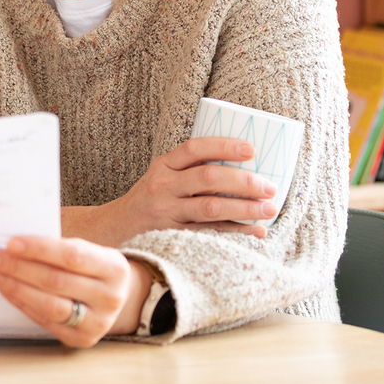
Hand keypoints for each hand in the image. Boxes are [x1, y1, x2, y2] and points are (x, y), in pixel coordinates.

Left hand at [0, 237, 149, 346]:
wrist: (114, 297)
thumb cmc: (91, 267)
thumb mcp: (87, 251)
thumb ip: (58, 246)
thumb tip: (14, 243)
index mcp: (115, 267)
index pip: (72, 256)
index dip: (40, 249)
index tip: (10, 243)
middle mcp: (111, 297)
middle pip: (56, 281)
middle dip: (18, 267)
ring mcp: (98, 322)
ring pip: (49, 304)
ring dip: (15, 287)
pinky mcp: (82, 339)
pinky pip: (45, 321)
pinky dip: (22, 303)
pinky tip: (6, 289)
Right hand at [67, 137, 277, 245]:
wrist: (114, 229)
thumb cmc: (149, 199)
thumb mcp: (160, 176)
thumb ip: (189, 169)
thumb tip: (240, 163)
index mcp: (162, 166)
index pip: (193, 149)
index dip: (222, 146)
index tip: (251, 149)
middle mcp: (162, 187)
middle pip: (207, 179)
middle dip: (243, 181)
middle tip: (269, 186)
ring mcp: (167, 213)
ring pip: (211, 208)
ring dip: (244, 209)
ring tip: (269, 209)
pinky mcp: (172, 236)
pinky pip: (209, 233)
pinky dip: (235, 232)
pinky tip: (255, 230)